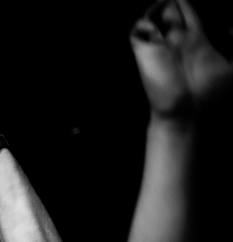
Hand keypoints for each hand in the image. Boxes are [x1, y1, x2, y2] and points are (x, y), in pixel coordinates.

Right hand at [130, 0, 231, 119]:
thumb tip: (232, 27)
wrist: (187, 113)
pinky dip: (143, 25)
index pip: (188, 13)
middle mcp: (176, 40)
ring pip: (151, 17)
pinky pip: (137, 32)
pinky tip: (155, 27)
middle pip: (169, 11)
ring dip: (155, 8)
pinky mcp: (145, 54)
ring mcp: (160, 46)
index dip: (186, 3)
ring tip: (162, 3)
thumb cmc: (212, 94)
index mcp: (197, 40)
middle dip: (170, 2)